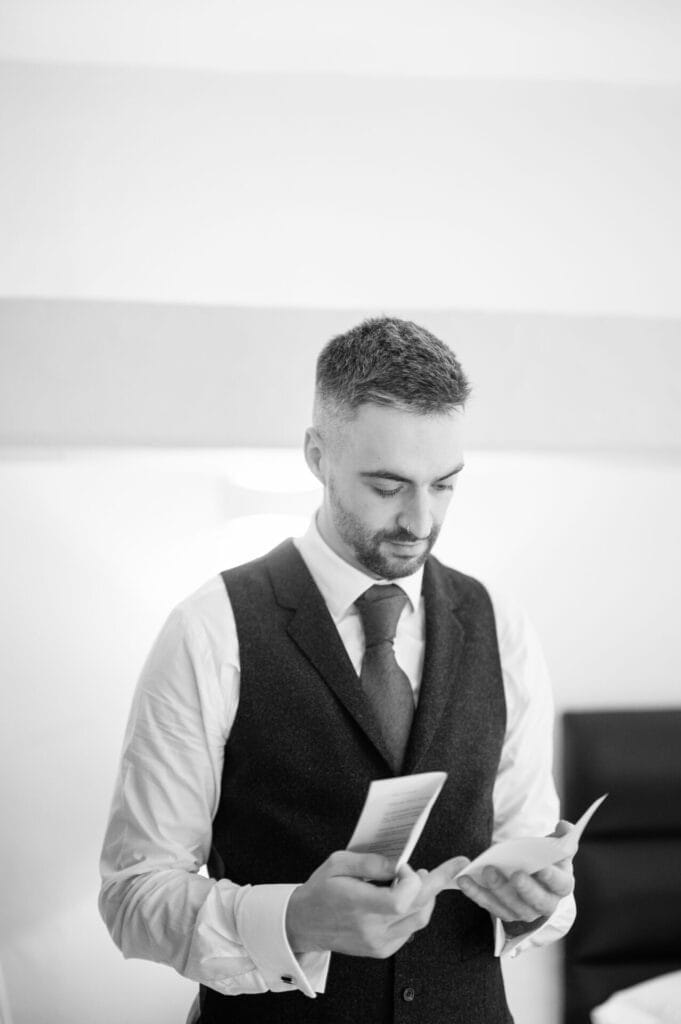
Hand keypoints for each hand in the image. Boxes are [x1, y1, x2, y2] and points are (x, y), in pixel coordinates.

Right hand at [285, 850, 447, 957]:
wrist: (304, 924)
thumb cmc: (320, 889)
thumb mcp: (338, 863)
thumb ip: (371, 862)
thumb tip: (400, 863)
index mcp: (358, 905)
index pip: (402, 900)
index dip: (412, 880)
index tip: (404, 866)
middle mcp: (372, 929)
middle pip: (418, 908)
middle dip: (438, 882)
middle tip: (452, 865)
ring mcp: (378, 943)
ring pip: (420, 920)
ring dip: (428, 897)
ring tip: (421, 878)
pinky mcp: (382, 950)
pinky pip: (411, 930)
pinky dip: (415, 911)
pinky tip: (406, 897)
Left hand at [456, 820, 575, 935]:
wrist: (532, 877)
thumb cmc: (545, 859)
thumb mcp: (555, 847)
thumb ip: (562, 836)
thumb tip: (565, 827)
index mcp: (561, 885)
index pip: (561, 885)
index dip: (552, 878)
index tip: (541, 868)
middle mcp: (545, 904)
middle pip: (537, 901)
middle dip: (525, 889)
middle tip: (514, 874)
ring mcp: (524, 911)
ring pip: (512, 907)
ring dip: (498, 890)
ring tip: (487, 870)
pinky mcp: (504, 913)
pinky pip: (489, 905)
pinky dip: (476, 893)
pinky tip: (464, 880)